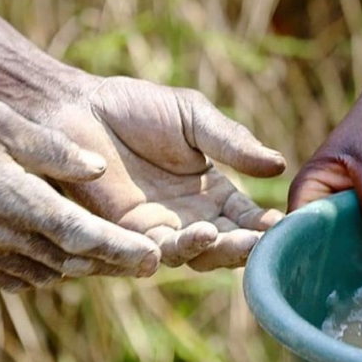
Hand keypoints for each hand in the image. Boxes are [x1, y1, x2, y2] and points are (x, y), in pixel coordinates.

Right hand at [0, 99, 159, 290]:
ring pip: (48, 273)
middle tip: (151, 263)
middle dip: (113, 264)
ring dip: (82, 268)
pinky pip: (17, 277)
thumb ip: (52, 149)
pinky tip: (59, 259)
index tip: (157, 260)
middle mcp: (4, 237)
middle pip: (73, 261)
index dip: (122, 250)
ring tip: (114, 260)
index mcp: (18, 202)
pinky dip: (46, 270)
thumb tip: (99, 167)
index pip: (83, 236)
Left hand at [19, 76, 285, 270]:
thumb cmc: (134, 107)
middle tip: (260, 241)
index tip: (286, 224)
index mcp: (212, 192)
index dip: (266, 224)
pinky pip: (150, 253)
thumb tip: (279, 165)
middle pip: (224, 245)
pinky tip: (191, 238)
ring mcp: (156, 230)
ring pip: (192, 255)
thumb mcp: (194, 118)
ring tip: (224, 236)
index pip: (246, 218)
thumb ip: (232, 143)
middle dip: (243, 246)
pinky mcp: (121, 235)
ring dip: (211, 250)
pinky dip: (173, 251)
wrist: (76, 108)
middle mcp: (189, 218)